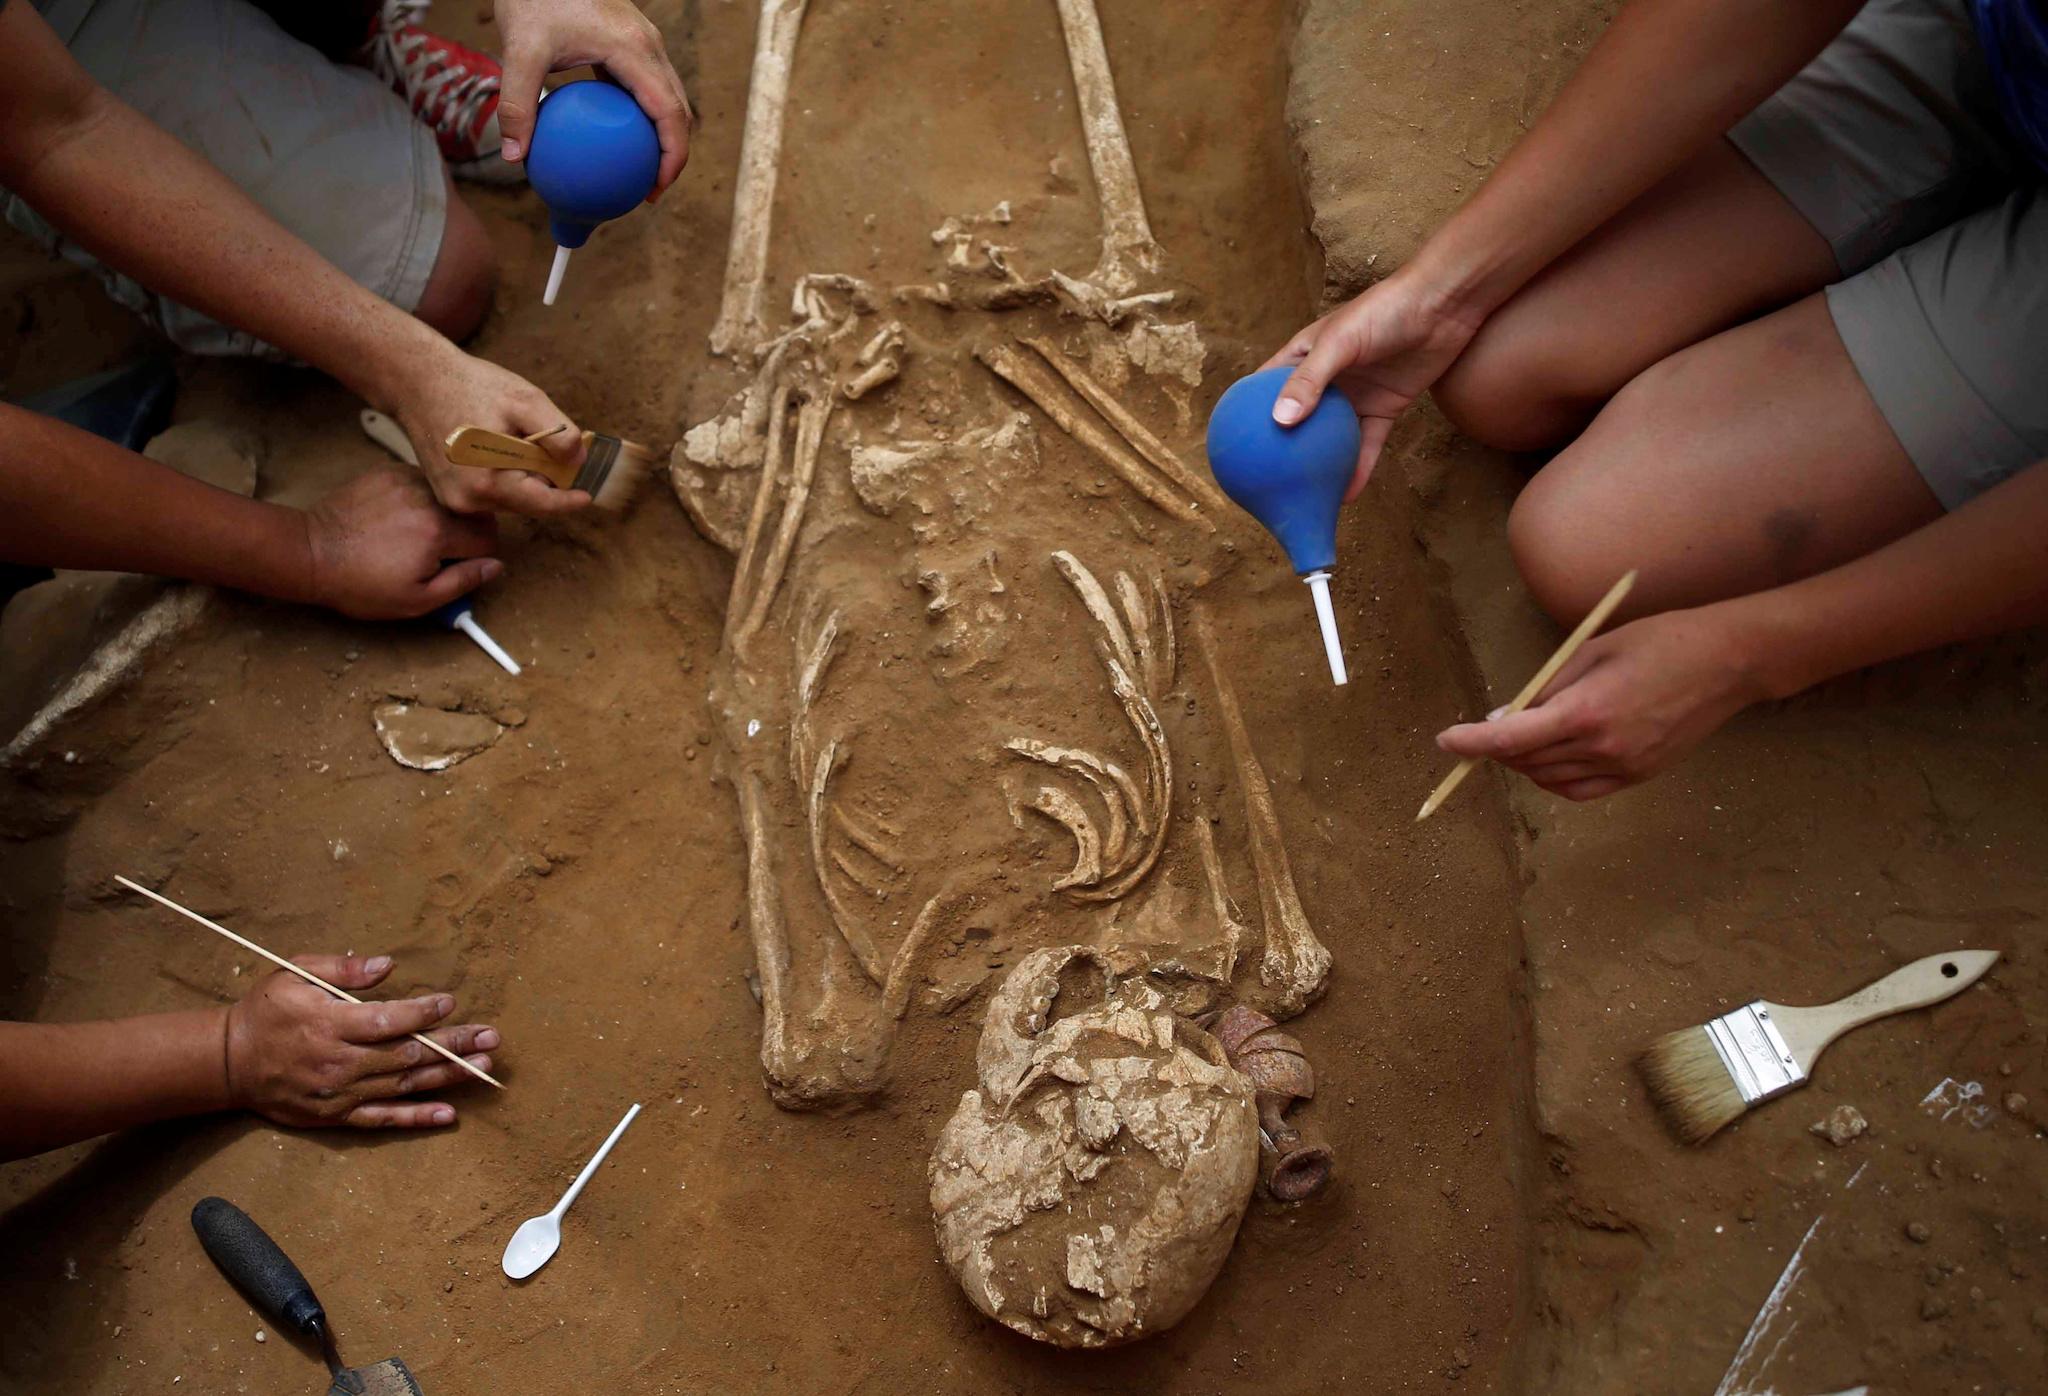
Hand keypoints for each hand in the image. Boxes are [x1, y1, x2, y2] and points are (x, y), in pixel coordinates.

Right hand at [224, 954, 499, 1129]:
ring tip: (485, 1068)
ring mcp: (341, 1094)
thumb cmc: (265, 1011)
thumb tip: (387, 964)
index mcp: (329, 1024)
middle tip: (491, 1037)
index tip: (450, 1002)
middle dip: (454, 1044)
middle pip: (407, 1054)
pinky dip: (417, 1118)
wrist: (229, 1063)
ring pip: (404, 1085)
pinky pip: (384, 1119)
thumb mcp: (293, 974)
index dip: (422, 1012)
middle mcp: (340, 1062)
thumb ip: (342, 969)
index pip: (388, 1020)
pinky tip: (449, 1114)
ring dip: (448, 1077)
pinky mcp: (337, 1116)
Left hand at [303, 468, 502, 618]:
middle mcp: (427, 499)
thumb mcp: (416, 601)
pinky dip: (421, 498)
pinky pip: (423, 481)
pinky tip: (400, 517)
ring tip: (417, 533)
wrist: (311, 553)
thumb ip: (462, 582)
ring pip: (448, 495)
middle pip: (473, 511)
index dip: (481, 554)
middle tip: (442, 551)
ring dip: (444, 513)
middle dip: (467, 531)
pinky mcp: (388, 472)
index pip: (488, 536)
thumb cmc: (360, 584)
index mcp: (438, 532)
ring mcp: (406, 480)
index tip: (464, 563)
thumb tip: (495, 567)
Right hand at [389, 348, 591, 517]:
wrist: (417, 381)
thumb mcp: (526, 402)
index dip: (568, 502)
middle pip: (526, 501)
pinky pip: (491, 491)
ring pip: (510, 496)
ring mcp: (455, 499)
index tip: (588, 498)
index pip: (541, 504)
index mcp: (487, 482)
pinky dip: (504, 474)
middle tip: (539, 441)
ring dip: (522, 475)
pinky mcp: (449, 493)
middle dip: (543, 479)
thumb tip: (579, 461)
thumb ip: (559, 434)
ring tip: (508, 435)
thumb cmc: (470, 387)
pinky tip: (493, 444)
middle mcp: (468, 499)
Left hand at [493, 0, 693, 198]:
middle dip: (672, 153)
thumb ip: (518, 104)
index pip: (670, 112)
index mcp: (634, 49)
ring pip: (667, 97)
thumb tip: (514, 156)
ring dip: (660, 135)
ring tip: (636, 168)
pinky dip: (639, 115)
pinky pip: (644, 85)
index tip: (656, 188)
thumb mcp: (520, 49)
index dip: (673, 156)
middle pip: (678, 109)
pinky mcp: (629, 41)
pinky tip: (612, 136)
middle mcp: (648, 45)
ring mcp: (642, 41)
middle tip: (649, 188)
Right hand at [1261, 269, 1488, 498]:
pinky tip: (1347, 496)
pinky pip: (1367, 445)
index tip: (1229, 445)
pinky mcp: (1384, 408)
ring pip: (1331, 439)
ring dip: (1320, 466)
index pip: (1265, 388)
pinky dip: (1358, 469)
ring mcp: (1355, 396)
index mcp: (1304, 357)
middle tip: (1264, 481)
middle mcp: (1326, 380)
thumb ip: (1310, 381)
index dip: (1246, 413)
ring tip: (1303, 496)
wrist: (1442, 305)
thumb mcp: (1339, 343)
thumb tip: (1280, 421)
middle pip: (1297, 420)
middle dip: (1282, 449)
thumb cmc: (1383, 311)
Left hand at [1435, 606, 1766, 800]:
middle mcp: (1602, 747)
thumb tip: (1503, 717)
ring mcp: (1623, 766)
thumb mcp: (1590, 651)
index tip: (1446, 742)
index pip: (1509, 737)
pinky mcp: (1639, 776)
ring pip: (1549, 779)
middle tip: (1489, 725)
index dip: (1471, 742)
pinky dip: (1554, 778)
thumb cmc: (1658, 641)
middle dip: (1496, 747)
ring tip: (1522, 735)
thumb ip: (1545, 688)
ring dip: (1524, 762)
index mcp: (1585, 710)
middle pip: (1526, 760)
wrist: (1727, 662)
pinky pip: (1580, 790)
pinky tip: (1551, 757)